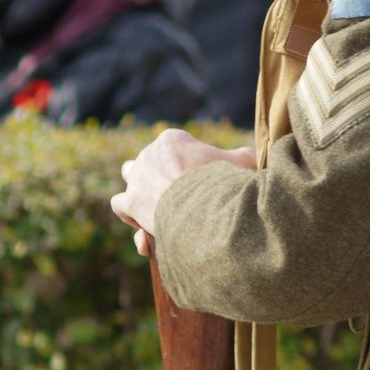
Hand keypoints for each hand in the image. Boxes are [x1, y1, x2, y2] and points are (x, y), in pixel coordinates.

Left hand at [111, 129, 255, 254]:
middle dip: (161, 178)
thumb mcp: (243, 163)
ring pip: (130, 177)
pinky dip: (130, 217)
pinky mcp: (130, 201)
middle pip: (150, 163)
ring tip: (157, 208)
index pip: (171, 148)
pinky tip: (145, 229)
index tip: (195, 184)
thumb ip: (242, 157)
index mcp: (172, 140)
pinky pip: (120, 205)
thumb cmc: (225, 182)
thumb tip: (249, 157)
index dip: (181, 166)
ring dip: (140, 191)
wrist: (206, 206)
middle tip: (179, 199)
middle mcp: (149, 154)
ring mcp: (137, 177)